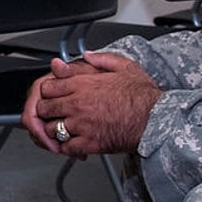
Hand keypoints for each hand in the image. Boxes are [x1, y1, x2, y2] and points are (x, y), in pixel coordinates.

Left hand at [20, 51, 159, 155]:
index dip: (48, 91)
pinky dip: (65, 146)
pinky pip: (66, 147)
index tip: (53, 95)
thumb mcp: (124, 66)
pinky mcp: (90, 143)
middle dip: (46, 110)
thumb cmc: (143, 96)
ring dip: (53, 129)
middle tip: (54, 112)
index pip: (48, 87)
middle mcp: (78, 104)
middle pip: (45, 108)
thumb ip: (101, 59)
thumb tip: (86, 55)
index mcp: (83, 84)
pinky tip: (71, 143)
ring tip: (62, 128)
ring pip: (51, 128)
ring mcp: (82, 125)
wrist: (156, 120)